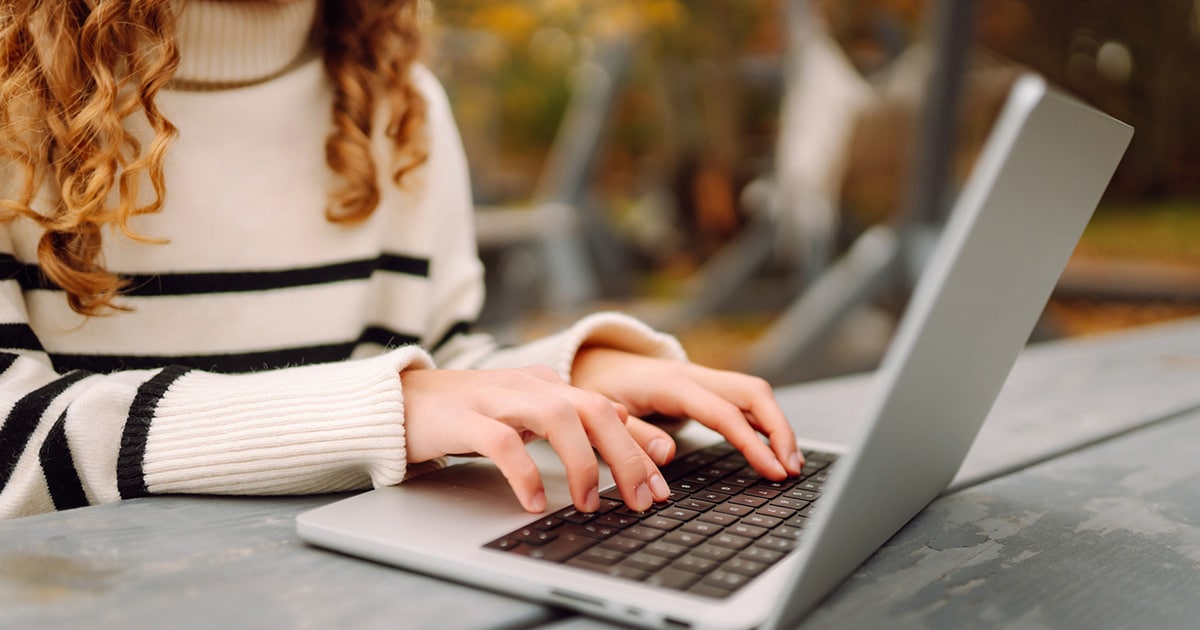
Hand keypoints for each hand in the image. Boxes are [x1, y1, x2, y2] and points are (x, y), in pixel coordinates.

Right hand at [401, 366, 670, 513]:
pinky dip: (524, 473)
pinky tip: (534, 502)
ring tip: (589, 503)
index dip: (641, 449)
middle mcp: (530, 386)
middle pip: (594, 410)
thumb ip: (577, 417)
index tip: (662, 487)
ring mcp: (497, 399)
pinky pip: (502, 443)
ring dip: (582, 464)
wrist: (402, 401)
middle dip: (626, 456)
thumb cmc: (470, 413)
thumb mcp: (530, 412)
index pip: (609, 412)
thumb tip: (627, 421)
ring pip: (557, 417)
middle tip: (641, 499)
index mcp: (549, 385)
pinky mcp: (464, 418)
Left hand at [571, 347, 803, 479]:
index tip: (773, 470)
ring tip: (790, 463)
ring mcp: (703, 378)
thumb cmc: (597, 389)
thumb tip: (668, 454)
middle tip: (791, 469)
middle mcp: (693, 375)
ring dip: (777, 426)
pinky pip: (744, 399)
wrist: (593, 362)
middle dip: (779, 430)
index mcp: (671, 384)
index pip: (724, 413)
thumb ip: (634, 434)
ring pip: (754, 393)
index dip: (752, 443)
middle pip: (752, 393)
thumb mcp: (603, 414)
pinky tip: (773, 446)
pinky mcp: (706, 386)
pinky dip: (764, 422)